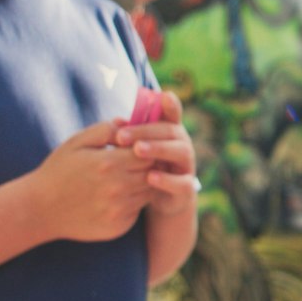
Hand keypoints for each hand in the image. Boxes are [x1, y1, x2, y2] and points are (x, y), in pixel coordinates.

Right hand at [25, 118, 157, 241]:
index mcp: (108, 163)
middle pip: (152, 173)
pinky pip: (137, 211)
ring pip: (147, 193)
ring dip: (141, 185)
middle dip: (146, 166)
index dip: (146, 149)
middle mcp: (117, 188)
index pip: (148, 153)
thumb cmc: (58, 171)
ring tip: (123, 180)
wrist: (39, 209)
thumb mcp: (76, 142)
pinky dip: (132, 203)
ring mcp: (118, 210)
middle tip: (132, 164)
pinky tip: (116, 198)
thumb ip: (105, 129)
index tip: (136, 149)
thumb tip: (130, 122)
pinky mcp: (118, 227)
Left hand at [114, 92, 198, 216]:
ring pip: (181, 151)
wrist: (157, 204)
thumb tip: (116, 121)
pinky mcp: (186, 190)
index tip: (162, 96)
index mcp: (169, 134)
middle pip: (172, 130)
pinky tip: (150, 177)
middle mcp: (181, 146)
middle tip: (122, 135)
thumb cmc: (143, 170)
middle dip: (147, 130)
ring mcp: (186, 167)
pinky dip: (168, 180)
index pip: (172, 114)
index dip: (171, 104)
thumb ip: (131, 136)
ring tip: (137, 150)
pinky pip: (183, 183)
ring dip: (159, 148)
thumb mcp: (136, 151)